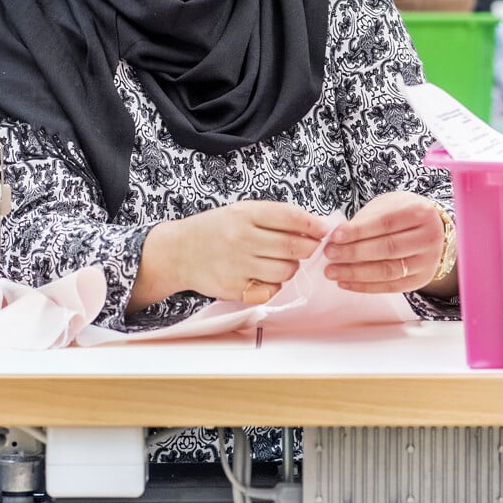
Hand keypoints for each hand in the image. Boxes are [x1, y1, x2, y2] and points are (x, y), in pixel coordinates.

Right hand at [146, 201, 326, 304]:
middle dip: (309, 248)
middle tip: (308, 248)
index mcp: (245, 214)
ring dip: (292, 267)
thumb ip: (274, 217)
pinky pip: (271, 290)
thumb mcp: (240, 212)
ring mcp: (239, 265)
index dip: (314, 225)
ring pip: (287, 271)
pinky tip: (265, 276)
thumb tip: (315, 226)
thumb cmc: (214, 230)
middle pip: (294, 247)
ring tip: (281, 261)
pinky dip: (276, 284)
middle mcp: (242, 238)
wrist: (178, 252)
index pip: (292, 217)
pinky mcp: (236, 288)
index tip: (323, 230)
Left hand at [324, 191, 446, 294]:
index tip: (335, 236)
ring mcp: (427, 261)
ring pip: (388, 271)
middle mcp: (428, 237)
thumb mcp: (387, 206)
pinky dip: (365, 287)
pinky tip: (346, 282)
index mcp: (420, 213)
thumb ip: (365, 220)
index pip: (385, 223)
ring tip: (333, 271)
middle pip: (388, 248)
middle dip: (354, 253)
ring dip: (356, 273)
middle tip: (329, 254)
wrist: (430, 230)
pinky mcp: (421, 280)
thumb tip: (336, 237)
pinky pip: (390, 287)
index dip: (358, 231)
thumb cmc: (402, 215)